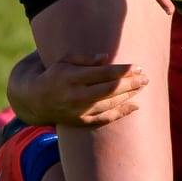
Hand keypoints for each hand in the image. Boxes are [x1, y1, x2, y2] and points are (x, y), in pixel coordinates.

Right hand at [7, 48, 146, 127]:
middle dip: (130, 83)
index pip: (103, 73)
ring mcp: (79, 111)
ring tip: (142, 87)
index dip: (122, 70)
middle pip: (110, 89)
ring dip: (129, 96)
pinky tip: (135, 106)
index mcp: (72, 77)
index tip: (137, 66)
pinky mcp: (81, 121)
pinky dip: (121, 113)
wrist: (35, 101)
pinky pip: (105, 118)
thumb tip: (106, 58)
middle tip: (146, 77)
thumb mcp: (64, 61)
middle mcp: (76, 95)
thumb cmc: (54, 75)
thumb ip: (85, 59)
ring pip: (110, 104)